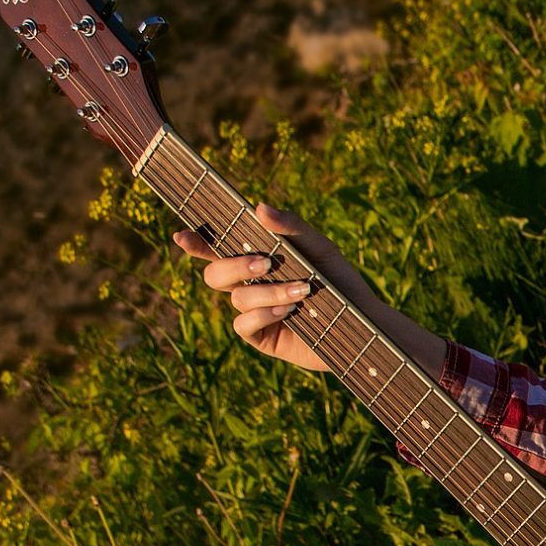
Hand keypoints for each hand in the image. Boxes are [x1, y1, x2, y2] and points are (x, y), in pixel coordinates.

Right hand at [174, 202, 368, 373]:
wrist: (362, 323)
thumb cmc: (339, 281)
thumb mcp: (319, 248)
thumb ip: (291, 227)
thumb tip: (259, 207)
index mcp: (256, 260)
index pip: (216, 249)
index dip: (196, 243)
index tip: (182, 235)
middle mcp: (248, 285)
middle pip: (215, 273)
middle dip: (233, 266)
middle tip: (264, 263)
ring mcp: (252, 312)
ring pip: (235, 298)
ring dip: (267, 292)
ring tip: (300, 291)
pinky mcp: (261, 338)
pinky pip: (243, 325)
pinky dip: (264, 314)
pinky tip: (288, 312)